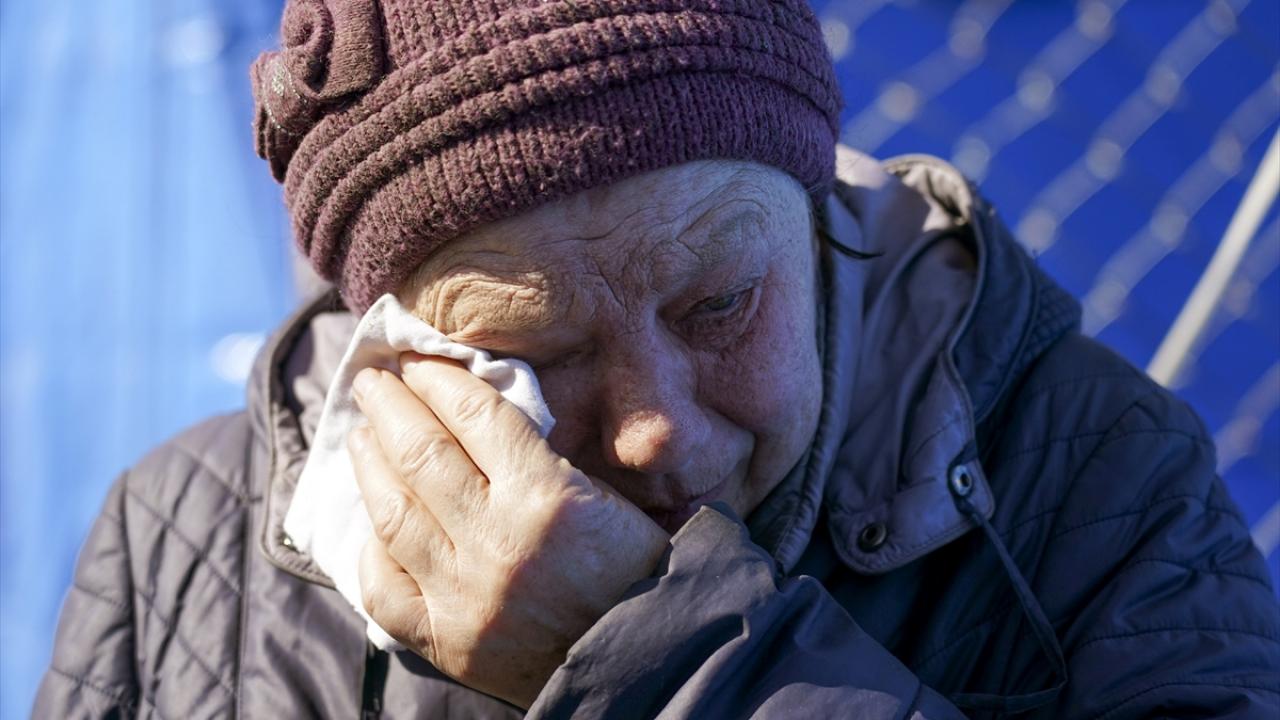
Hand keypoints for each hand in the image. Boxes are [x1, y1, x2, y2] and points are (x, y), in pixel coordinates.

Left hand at [350, 353, 669, 707]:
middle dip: (389, 406)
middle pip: (422, 453)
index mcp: (547, 498)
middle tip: (372, 381)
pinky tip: (374, 521)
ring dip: (370, 464)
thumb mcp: (605, 497)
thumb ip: (540, 458)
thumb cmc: (635, 571)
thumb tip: (474, 410)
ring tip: (361, 435)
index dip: (438, 378)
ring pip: (394, 513)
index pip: (474, 415)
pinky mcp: (445, 641)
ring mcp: (463, 595)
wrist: (643, 661)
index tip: (417, 359)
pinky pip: (386, 586)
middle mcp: (497, 542)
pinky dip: (373, 548)